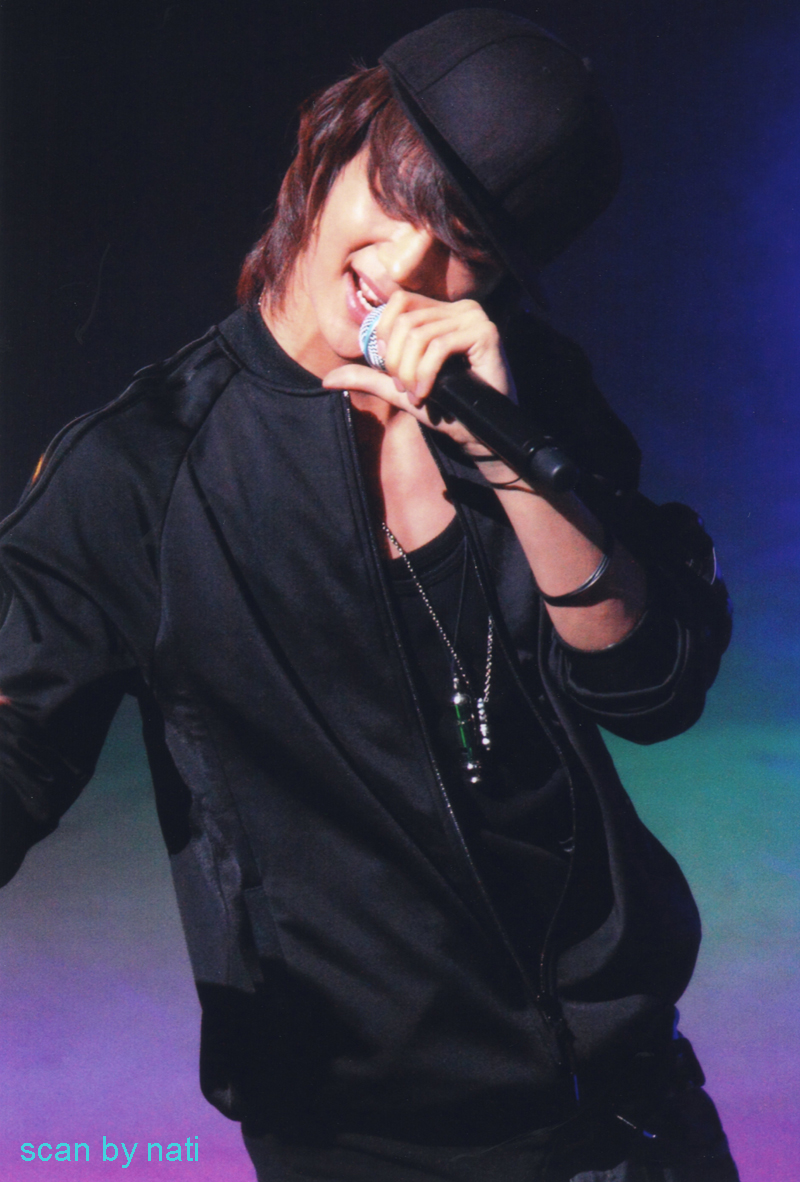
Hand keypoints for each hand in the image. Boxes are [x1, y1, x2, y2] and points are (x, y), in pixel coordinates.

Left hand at [321, 291, 513, 448]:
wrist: (480, 434)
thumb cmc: (447, 409)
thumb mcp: (400, 390)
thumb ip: (367, 377)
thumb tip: (326, 379)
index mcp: (441, 312)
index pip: (398, 302)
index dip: (385, 335)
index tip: (392, 371)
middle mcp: (461, 308)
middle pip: (406, 320)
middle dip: (395, 359)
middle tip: (404, 388)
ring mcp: (474, 318)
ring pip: (419, 334)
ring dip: (409, 371)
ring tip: (416, 395)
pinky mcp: (485, 332)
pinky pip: (439, 346)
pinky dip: (425, 373)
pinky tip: (427, 394)